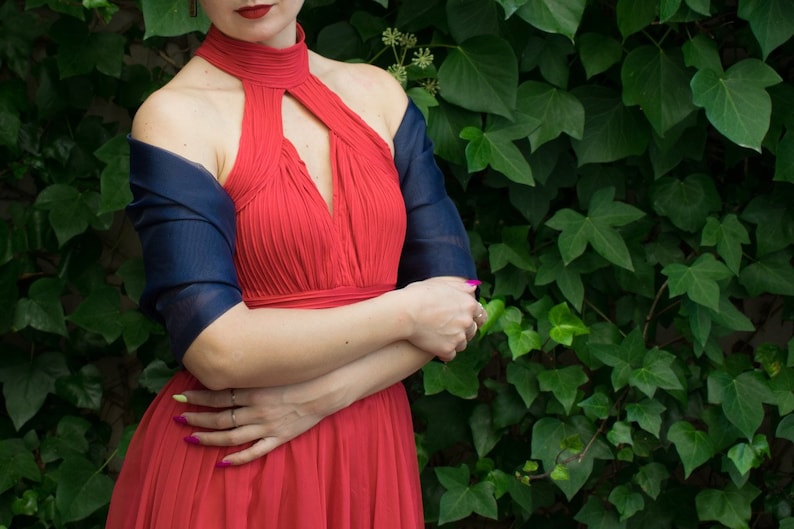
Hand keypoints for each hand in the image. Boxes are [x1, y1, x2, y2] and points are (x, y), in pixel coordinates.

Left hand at [173, 382, 337, 466]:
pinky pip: (255, 451)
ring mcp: (267, 426)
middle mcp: (256, 410)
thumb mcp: (273, 366)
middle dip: (197, 418)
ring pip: (231, 436)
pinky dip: (238, 459)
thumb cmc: (301, 372)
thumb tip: (232, 358)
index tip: (180, 396)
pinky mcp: (279, 437)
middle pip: (220, 417)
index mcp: (254, 390)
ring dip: (209, 437)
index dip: (197, 397)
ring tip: (191, 437)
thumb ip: (252, 367)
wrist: (328, 387)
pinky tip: (222, 462)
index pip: (219, 395)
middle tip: (179, 417)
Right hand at [401, 277, 486, 360]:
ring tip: (440, 337)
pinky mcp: (447, 349)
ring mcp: (458, 336)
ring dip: (454, 342)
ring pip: (462, 344)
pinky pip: (450, 355)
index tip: (466, 319)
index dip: (474, 317)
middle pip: (472, 330)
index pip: (481, 314)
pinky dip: (444, 352)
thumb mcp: (441, 284)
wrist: (404, 312)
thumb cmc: (418, 295)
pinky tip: (435, 347)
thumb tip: (473, 288)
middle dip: (463, 330)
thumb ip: (460, 287)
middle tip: (450, 328)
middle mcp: (467, 321)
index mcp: (468, 304)